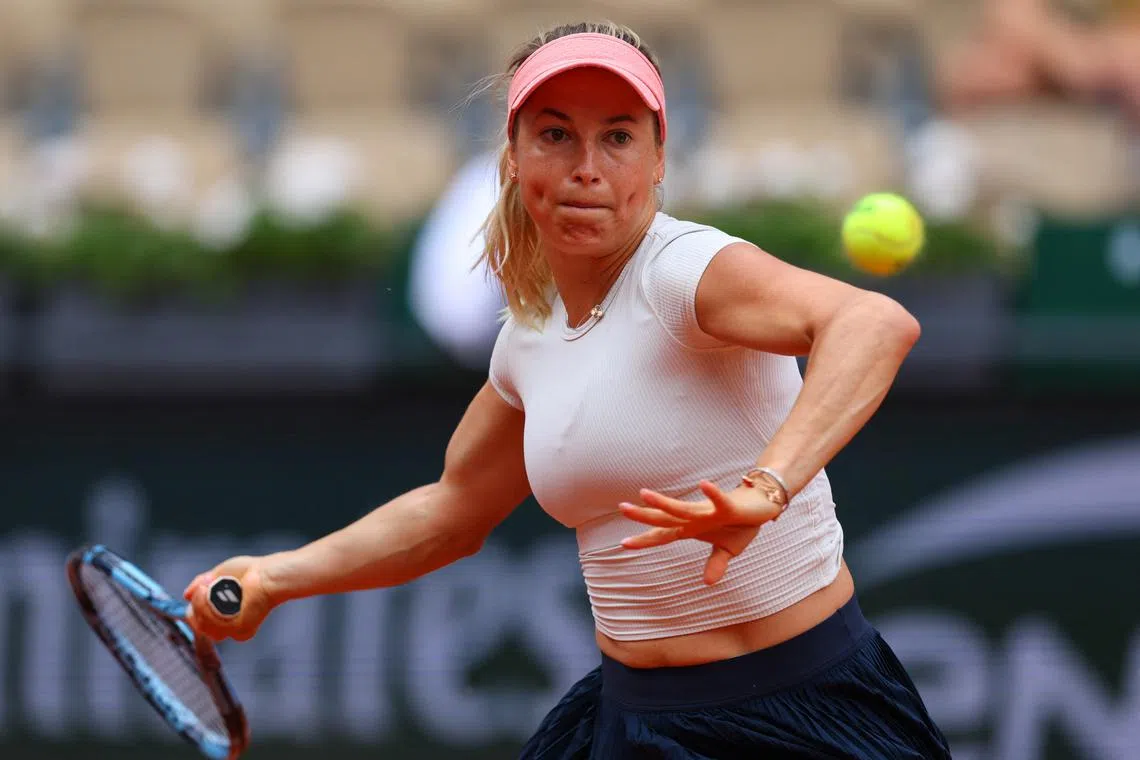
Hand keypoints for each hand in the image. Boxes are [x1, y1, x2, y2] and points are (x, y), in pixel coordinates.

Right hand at [182, 555, 276, 642]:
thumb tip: (186, 595)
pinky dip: (207, 604)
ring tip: (208, 586)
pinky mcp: (240, 629)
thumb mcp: (218, 575)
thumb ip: (200, 585)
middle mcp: (231, 628)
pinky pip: (212, 622)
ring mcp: (236, 630)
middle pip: (199, 627)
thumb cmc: (249, 571)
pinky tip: (211, 590)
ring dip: (200, 603)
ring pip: (203, 625)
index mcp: (227, 618)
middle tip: (202, 587)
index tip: (196, 593)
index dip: (194, 610)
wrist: (267, 573)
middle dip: (196, 606)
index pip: (201, 625)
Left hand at [618, 480, 784, 585]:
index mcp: (692, 529)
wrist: (763, 507)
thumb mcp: (728, 550)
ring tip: (644, 494)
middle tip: (622, 508)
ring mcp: (710, 512)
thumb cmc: (741, 524)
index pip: (664, 535)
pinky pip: (719, 501)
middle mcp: (696, 518)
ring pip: (683, 507)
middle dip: (644, 514)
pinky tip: (703, 484)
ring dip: (664, 502)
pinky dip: (712, 494)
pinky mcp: (729, 506)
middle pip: (665, 517)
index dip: (645, 539)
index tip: (624, 543)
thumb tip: (708, 582)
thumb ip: (716, 564)